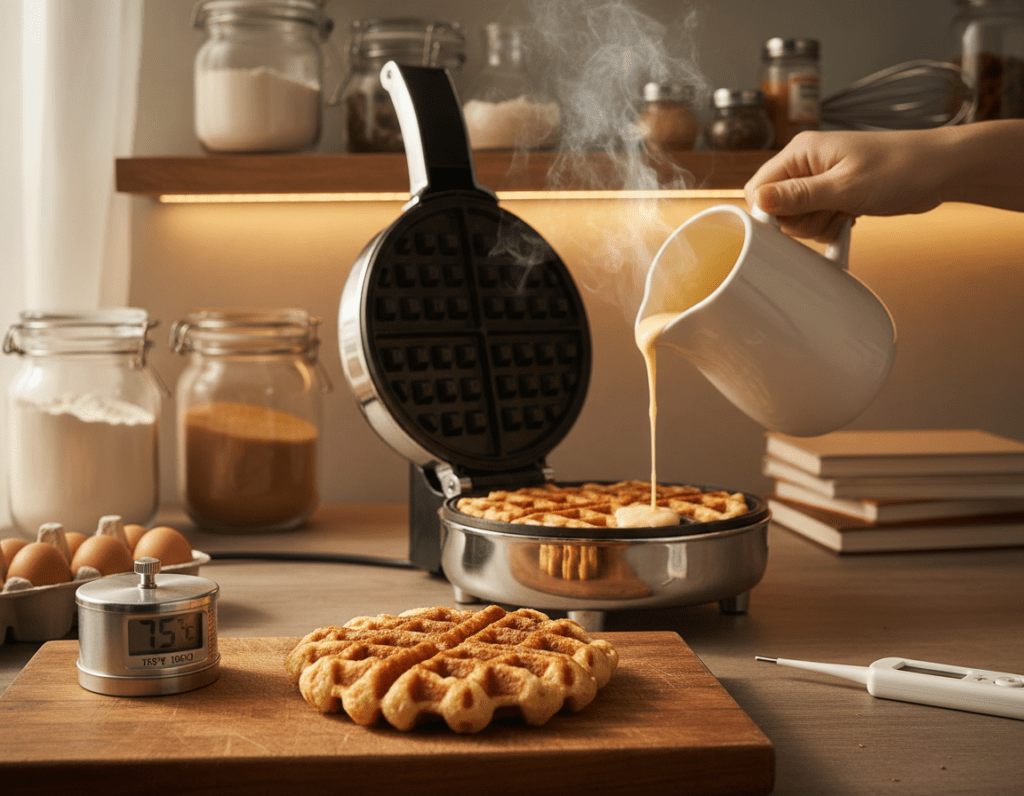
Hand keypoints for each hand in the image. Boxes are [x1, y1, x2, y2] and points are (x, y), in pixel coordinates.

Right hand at [744, 129, 946, 242]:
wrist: (941, 169)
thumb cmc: (901, 168)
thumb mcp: (846, 186)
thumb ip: (799, 196)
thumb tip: (758, 201)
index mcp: (801, 152)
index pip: (758, 188)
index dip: (770, 213)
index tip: (795, 220)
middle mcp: (805, 164)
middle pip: (775, 209)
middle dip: (800, 222)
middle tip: (830, 213)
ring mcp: (819, 180)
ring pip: (795, 219)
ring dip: (817, 226)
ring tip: (845, 212)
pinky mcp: (833, 194)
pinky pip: (815, 220)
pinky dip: (829, 226)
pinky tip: (849, 218)